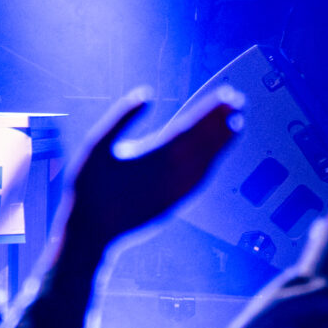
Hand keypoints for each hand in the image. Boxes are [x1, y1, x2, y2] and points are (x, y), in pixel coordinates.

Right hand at [57, 89, 240, 268]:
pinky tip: (216, 155)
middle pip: (204, 142)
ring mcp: (176, 192)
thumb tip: (146, 94)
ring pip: (207, 162)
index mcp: (152, 157)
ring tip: (235, 123)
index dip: (210, 111)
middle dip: (221, 120)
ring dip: (222, 142)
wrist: (91, 233)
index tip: (227, 95)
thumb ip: (121, 117)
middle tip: (238, 100)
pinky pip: (201, 180)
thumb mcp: (96, 145)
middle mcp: (171, 175)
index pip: (190, 127)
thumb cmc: (89, 188)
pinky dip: (212, 164)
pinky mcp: (175, 204)